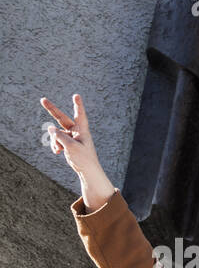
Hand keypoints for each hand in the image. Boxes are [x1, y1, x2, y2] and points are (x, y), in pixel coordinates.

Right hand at [41, 95, 112, 209]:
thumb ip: (60, 136)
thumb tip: (50, 127)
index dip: (77, 105)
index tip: (76, 96)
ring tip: (59, 149)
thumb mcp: (71, 146)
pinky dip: (55, 145)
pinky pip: (56, 140)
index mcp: (82, 131)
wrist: (87, 171)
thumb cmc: (84, 159)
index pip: (79, 115)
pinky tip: (58, 152)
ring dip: (55, 141)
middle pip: (62, 118)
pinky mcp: (67, 143)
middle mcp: (77, 132)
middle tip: (43, 99)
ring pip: (56, 133)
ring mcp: (71, 137)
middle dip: (52, 110)